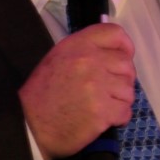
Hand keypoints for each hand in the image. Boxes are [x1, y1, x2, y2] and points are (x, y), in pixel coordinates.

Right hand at [19, 23, 134, 159]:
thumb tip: (113, 52)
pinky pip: (125, 111)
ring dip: (120, 100)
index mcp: (78, 45)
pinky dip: (119, 118)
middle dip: (123, 79)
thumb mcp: (58, 58)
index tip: (124, 57)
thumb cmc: (42, 94)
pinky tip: (105, 120)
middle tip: (110, 90)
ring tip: (103, 107)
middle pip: (127, 64)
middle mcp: (90, 61)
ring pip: (128, 90)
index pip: (115, 33)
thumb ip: (85, 51)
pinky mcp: (102, 111)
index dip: (125, 46)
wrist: (30, 126)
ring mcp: (97, 86)